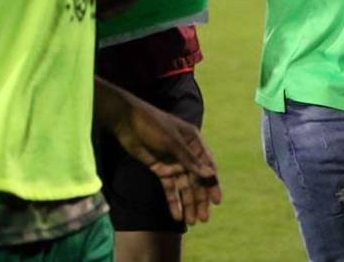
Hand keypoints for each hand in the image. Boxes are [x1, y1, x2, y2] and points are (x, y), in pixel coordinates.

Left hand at [108, 98, 221, 224]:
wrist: (126, 121)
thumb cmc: (153, 125)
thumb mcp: (173, 142)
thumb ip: (190, 160)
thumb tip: (210, 174)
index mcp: (195, 143)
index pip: (208, 167)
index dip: (212, 185)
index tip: (217, 201)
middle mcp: (187, 154)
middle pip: (197, 180)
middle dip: (200, 199)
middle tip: (203, 218)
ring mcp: (173, 162)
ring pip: (184, 187)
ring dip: (188, 203)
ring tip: (191, 222)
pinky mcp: (160, 169)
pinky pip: (169, 188)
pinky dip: (173, 201)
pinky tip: (176, 215)